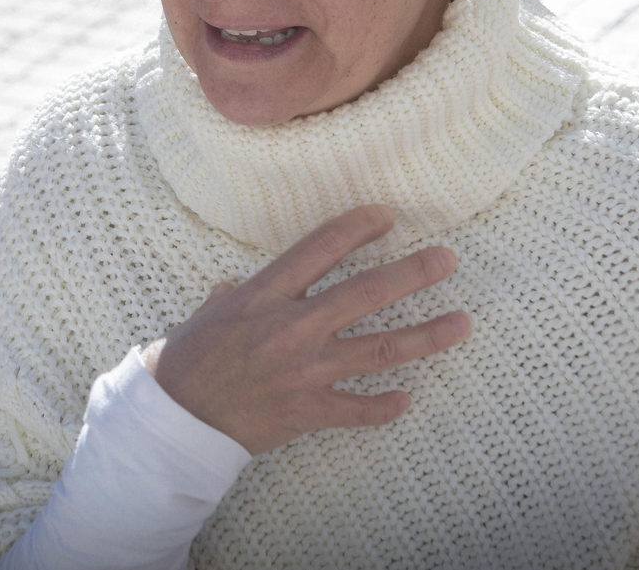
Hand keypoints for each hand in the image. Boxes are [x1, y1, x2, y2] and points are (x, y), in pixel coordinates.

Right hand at [141, 205, 470, 454]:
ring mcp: (306, 371)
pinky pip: (358, 410)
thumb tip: (241, 284)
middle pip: (366, 293)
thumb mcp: (209, 311)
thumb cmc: (187, 361)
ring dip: (425, 335)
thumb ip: (236, 293)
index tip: (386, 216)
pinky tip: (406, 399)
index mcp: (265, 295)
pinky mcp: (309, 411)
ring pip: (379, 349)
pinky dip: (384, 406)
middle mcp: (292, 328)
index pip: (321, 248)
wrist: (177, 422)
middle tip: (447, 260)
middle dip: (412, 273)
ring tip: (461, 323)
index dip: (358, 226)